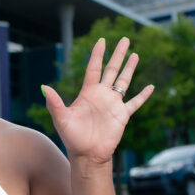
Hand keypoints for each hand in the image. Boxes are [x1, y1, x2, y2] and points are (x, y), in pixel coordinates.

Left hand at [42, 37, 153, 164]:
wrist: (87, 155)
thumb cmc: (72, 137)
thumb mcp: (61, 119)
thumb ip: (54, 103)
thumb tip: (43, 87)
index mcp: (88, 93)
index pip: (94, 68)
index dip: (98, 55)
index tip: (102, 41)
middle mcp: (101, 95)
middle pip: (112, 70)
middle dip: (118, 55)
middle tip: (125, 39)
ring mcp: (113, 104)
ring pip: (124, 81)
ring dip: (130, 68)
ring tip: (135, 54)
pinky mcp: (122, 115)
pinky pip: (135, 103)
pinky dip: (143, 95)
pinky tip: (151, 87)